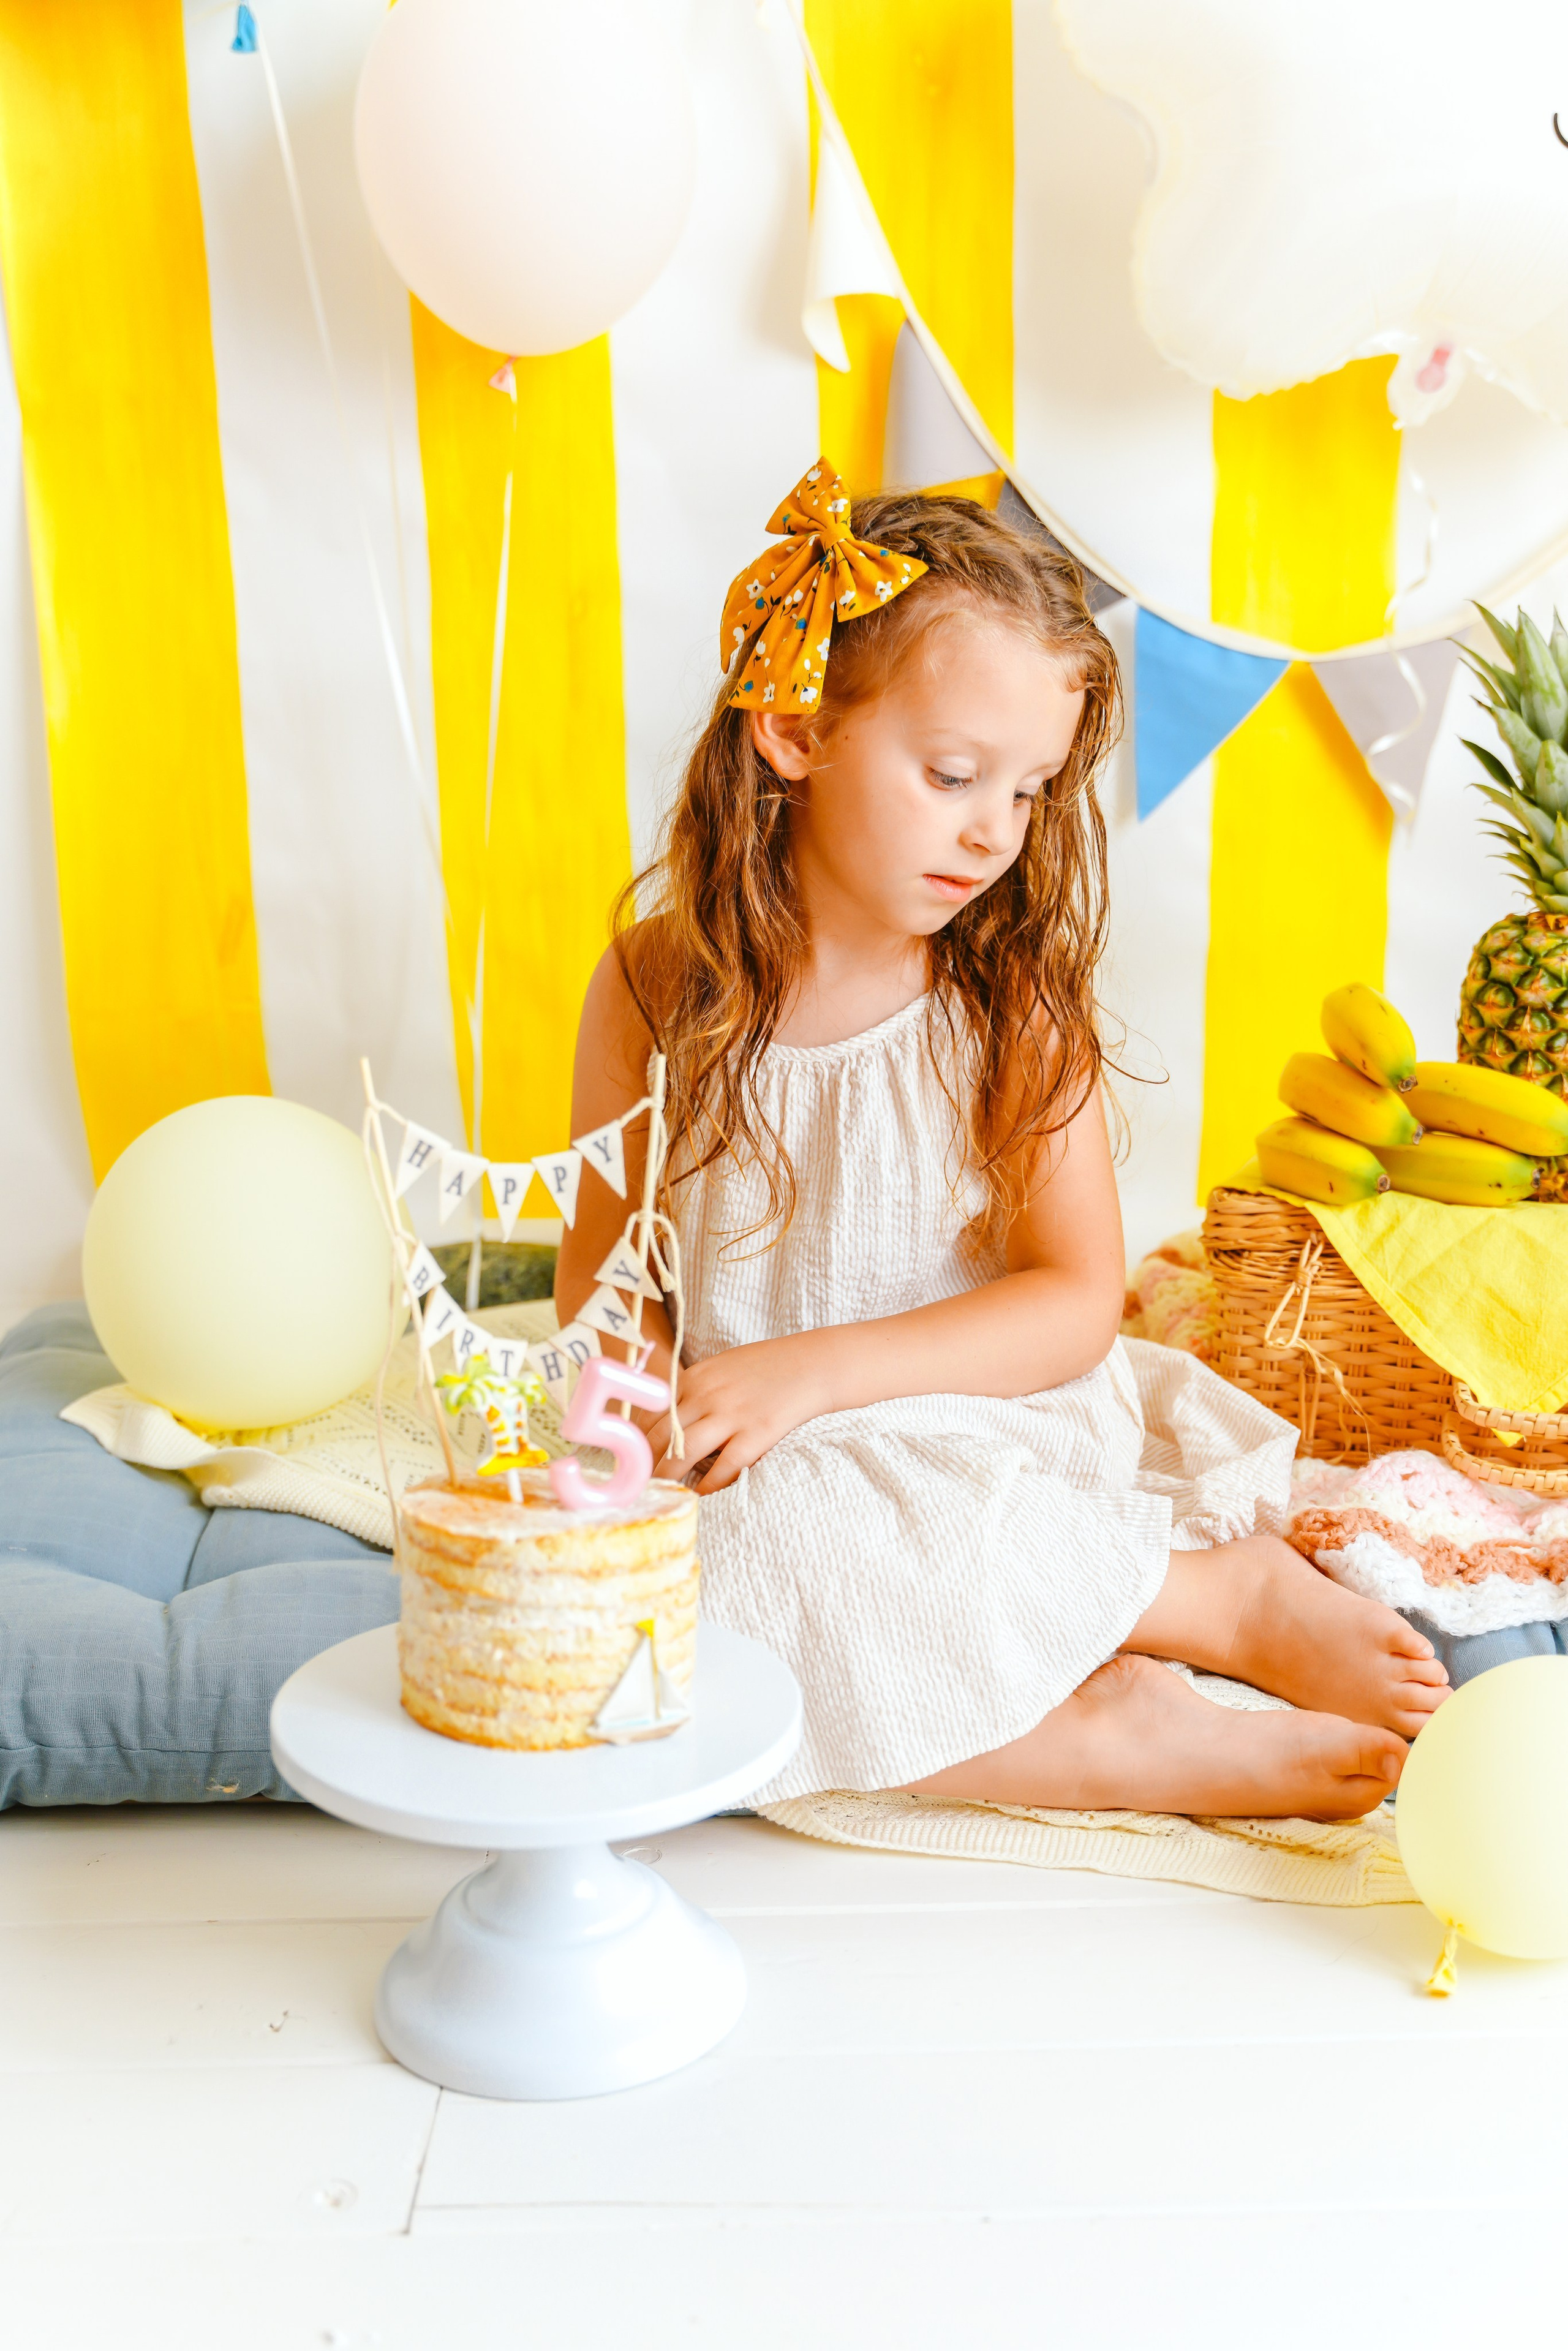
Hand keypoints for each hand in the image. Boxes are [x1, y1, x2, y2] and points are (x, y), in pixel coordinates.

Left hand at [650, 1336, 833, 1493]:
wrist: (813, 1364)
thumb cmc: (768, 1366)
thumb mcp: (722, 1367)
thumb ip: (696, 1390)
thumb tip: (671, 1418)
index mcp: (695, 1378)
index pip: (652, 1414)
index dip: (638, 1440)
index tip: (633, 1458)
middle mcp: (707, 1396)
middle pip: (661, 1436)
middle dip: (645, 1463)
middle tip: (638, 1483)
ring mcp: (731, 1415)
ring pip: (684, 1454)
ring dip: (668, 1477)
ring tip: (661, 1492)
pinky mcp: (756, 1434)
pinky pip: (724, 1467)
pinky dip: (709, 1485)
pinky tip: (702, 1494)